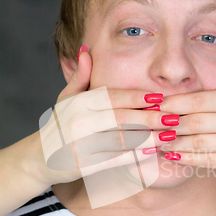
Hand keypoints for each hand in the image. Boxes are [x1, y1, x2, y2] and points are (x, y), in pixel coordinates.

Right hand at [38, 48, 177, 184]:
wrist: (41, 156)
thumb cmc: (61, 123)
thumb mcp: (67, 98)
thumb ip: (80, 76)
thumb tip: (86, 50)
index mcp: (79, 103)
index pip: (114, 97)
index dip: (139, 97)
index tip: (162, 98)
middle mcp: (79, 121)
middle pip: (122, 118)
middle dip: (151, 118)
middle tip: (174, 118)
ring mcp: (80, 144)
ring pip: (122, 140)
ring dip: (149, 138)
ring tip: (170, 135)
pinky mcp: (83, 165)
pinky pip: (114, 160)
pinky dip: (135, 156)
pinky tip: (152, 152)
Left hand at [159, 37, 215, 176]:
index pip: (199, 101)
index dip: (174, 104)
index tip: (154, 106)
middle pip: (194, 122)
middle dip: (168, 125)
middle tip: (146, 126)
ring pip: (198, 143)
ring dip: (173, 143)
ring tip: (154, 142)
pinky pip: (208, 160)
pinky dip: (188, 159)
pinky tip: (172, 156)